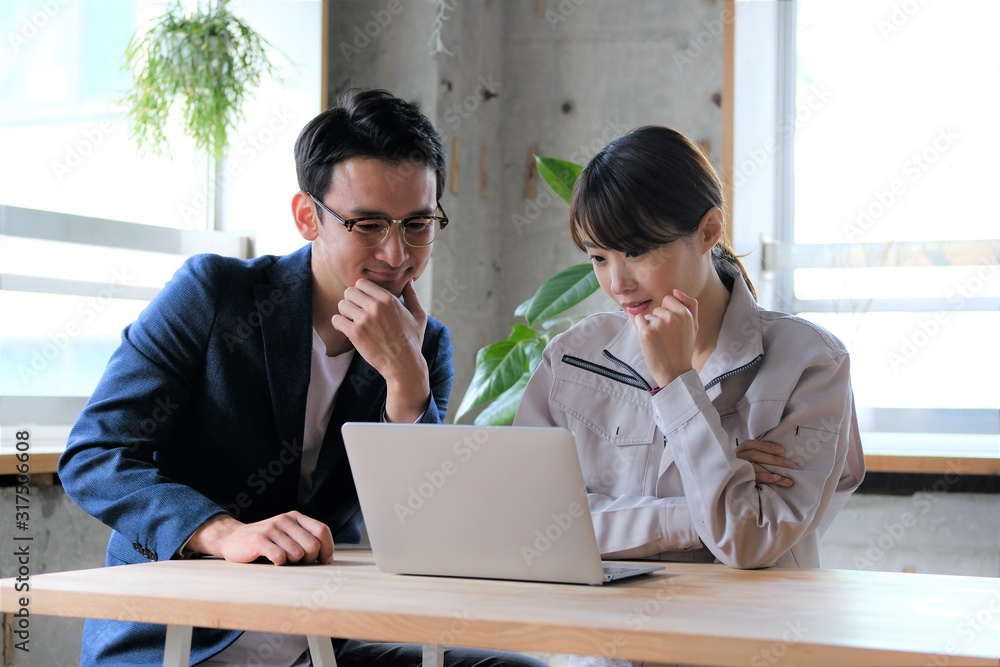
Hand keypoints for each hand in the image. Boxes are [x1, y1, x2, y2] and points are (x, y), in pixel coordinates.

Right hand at [187, 511, 334, 564]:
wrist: (231, 538)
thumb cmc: (264, 541)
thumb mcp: (287, 534)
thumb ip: (305, 539)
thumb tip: (327, 557)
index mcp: (295, 517)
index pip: (322, 530)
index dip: (327, 548)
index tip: (324, 561)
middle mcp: (285, 520)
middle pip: (312, 545)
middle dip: (309, 560)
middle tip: (298, 563)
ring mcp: (272, 529)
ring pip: (297, 554)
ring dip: (292, 563)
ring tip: (282, 560)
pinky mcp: (259, 540)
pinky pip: (280, 558)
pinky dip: (279, 564)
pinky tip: (272, 562)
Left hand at [332, 279, 429, 420]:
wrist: (404, 365)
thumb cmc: (412, 341)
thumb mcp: (419, 316)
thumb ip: (412, 296)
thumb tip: (410, 282)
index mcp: (388, 299)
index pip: (362, 283)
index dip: (361, 292)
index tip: (364, 302)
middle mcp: (376, 306)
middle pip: (349, 291)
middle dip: (351, 301)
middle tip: (357, 312)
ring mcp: (364, 319)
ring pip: (342, 305)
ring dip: (345, 313)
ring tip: (353, 321)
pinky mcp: (355, 333)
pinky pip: (336, 320)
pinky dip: (339, 324)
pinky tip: (348, 330)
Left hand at [634, 289, 697, 387]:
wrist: (675, 372)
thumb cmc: (683, 348)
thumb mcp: (694, 326)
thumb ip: (690, 305)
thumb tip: (676, 290)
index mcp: (686, 314)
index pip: (669, 299)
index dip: (668, 311)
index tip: (672, 326)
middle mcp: (673, 317)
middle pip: (658, 308)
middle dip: (660, 320)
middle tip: (667, 337)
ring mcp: (658, 324)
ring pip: (649, 316)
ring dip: (651, 326)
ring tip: (660, 341)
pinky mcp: (646, 332)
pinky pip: (639, 320)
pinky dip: (642, 328)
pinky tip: (650, 340)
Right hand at [735, 440, 797, 487]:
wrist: (735, 478)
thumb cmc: (750, 463)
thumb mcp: (754, 454)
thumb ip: (763, 452)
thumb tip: (783, 451)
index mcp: (742, 448)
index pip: (751, 444)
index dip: (766, 446)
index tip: (782, 450)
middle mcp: (739, 457)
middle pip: (755, 455)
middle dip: (775, 460)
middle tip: (792, 465)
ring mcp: (739, 468)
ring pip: (756, 468)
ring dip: (773, 473)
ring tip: (788, 479)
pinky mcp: (742, 478)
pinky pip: (755, 477)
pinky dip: (766, 478)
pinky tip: (777, 479)